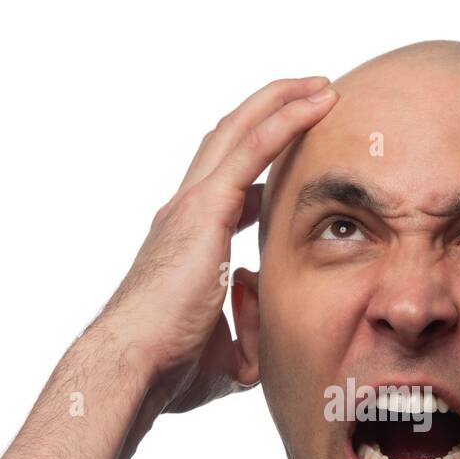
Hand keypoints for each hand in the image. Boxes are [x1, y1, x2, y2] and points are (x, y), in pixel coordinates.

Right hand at [95, 76, 338, 414]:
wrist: (136, 366)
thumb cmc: (169, 371)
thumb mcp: (229, 359)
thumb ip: (253, 338)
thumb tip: (269, 329)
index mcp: (188, 244)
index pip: (231, 193)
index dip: (265, 175)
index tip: (297, 170)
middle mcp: (185, 213)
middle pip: (229, 144)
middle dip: (272, 115)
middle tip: (314, 98)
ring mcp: (192, 205)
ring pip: (239, 131)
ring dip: (282, 102)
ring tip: (323, 87)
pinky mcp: (205, 208)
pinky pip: (252, 148)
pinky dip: (285, 119)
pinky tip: (317, 103)